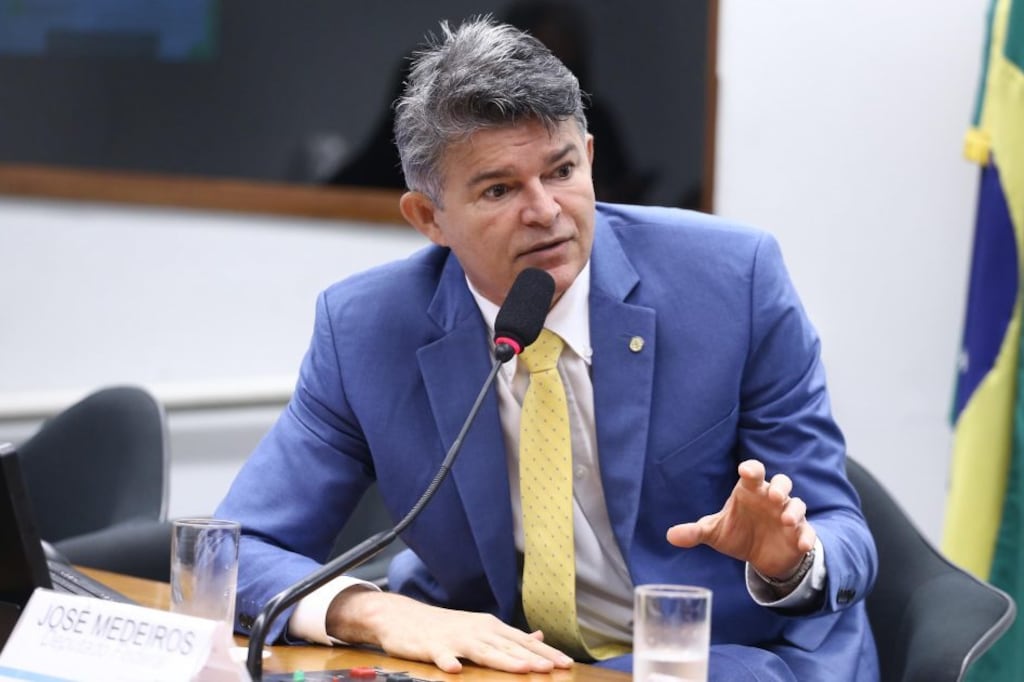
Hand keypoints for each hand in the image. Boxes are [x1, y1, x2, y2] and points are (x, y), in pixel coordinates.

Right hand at [326, 589, 573, 673]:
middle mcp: (477, 630)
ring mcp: (454, 638)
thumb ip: (509, 636)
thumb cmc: (445, 626)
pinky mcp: (431, 646)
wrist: (402, 616)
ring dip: (503, 659)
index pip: (523, 642)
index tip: (566, 663)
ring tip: (523, 669)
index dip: (545, 652)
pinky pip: (440, 655)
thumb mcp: (480, 627)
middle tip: (555, 668)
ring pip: (482, 651)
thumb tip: (538, 637)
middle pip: (509, 647)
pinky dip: (448, 662)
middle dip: (533, 658)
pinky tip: (455, 670)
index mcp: (490, 627)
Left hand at [665, 459, 815, 578]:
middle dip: (779, 487)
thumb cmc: (738, 533)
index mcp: (750, 491)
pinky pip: (807, 531)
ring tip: (785, 519)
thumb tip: (670, 536)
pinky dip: (807, 536)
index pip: (753, 473)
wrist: (761, 556)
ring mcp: (787, 515)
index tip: (746, 470)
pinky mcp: (800, 534)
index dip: (752, 469)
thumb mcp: (715, 533)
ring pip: (797, 504)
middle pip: (781, 483)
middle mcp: (771, 499)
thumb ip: (695, 531)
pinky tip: (803, 544)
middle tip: (772, 495)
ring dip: (793, 510)